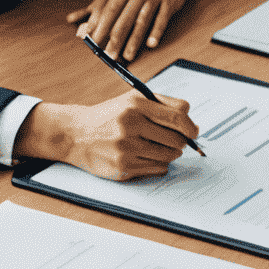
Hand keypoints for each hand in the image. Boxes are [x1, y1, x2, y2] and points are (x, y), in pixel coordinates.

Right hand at [15, 90, 199, 178]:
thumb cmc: (110, 116)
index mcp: (135, 104)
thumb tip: (191, 121)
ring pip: (169, 156)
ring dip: (171, 153)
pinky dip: (159, 163)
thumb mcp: (132, 100)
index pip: (177, 117)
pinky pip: (157, 168)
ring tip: (159, 147)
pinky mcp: (123, 167)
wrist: (75, 134)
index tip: (193, 131)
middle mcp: (130, 125)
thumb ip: (162, 104)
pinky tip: (147, 156)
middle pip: (176, 139)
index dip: (190, 126)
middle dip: (181, 141)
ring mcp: (126, 148)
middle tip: (176, 140)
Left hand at [67, 0, 223, 60]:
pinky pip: (162, 18)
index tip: (90, 38)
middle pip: (123, 16)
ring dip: (134, 39)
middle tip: (107, 54)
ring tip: (126, 55)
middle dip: (113, 37)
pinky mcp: (170, 0)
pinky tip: (151, 43)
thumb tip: (84, 14)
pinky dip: (157, 31)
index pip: (107, 6)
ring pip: (142, 19)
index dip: (98, 23)